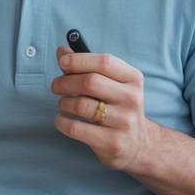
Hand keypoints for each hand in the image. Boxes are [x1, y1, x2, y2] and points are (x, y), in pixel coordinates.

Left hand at [50, 46, 156, 171]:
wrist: (138, 144)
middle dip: (65, 82)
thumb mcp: (110, 83)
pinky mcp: (112, 143)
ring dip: (63, 103)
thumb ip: (85, 66)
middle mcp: (132, 99)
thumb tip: (62, 50)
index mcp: (133, 79)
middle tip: (56, 86)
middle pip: (90, 82)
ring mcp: (124, 122)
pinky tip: (61, 120)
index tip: (62, 62)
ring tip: (63, 104)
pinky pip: (76, 128)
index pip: (104, 62)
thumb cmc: (116, 105)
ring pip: (81, 105)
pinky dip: (61, 122)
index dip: (79, 60)